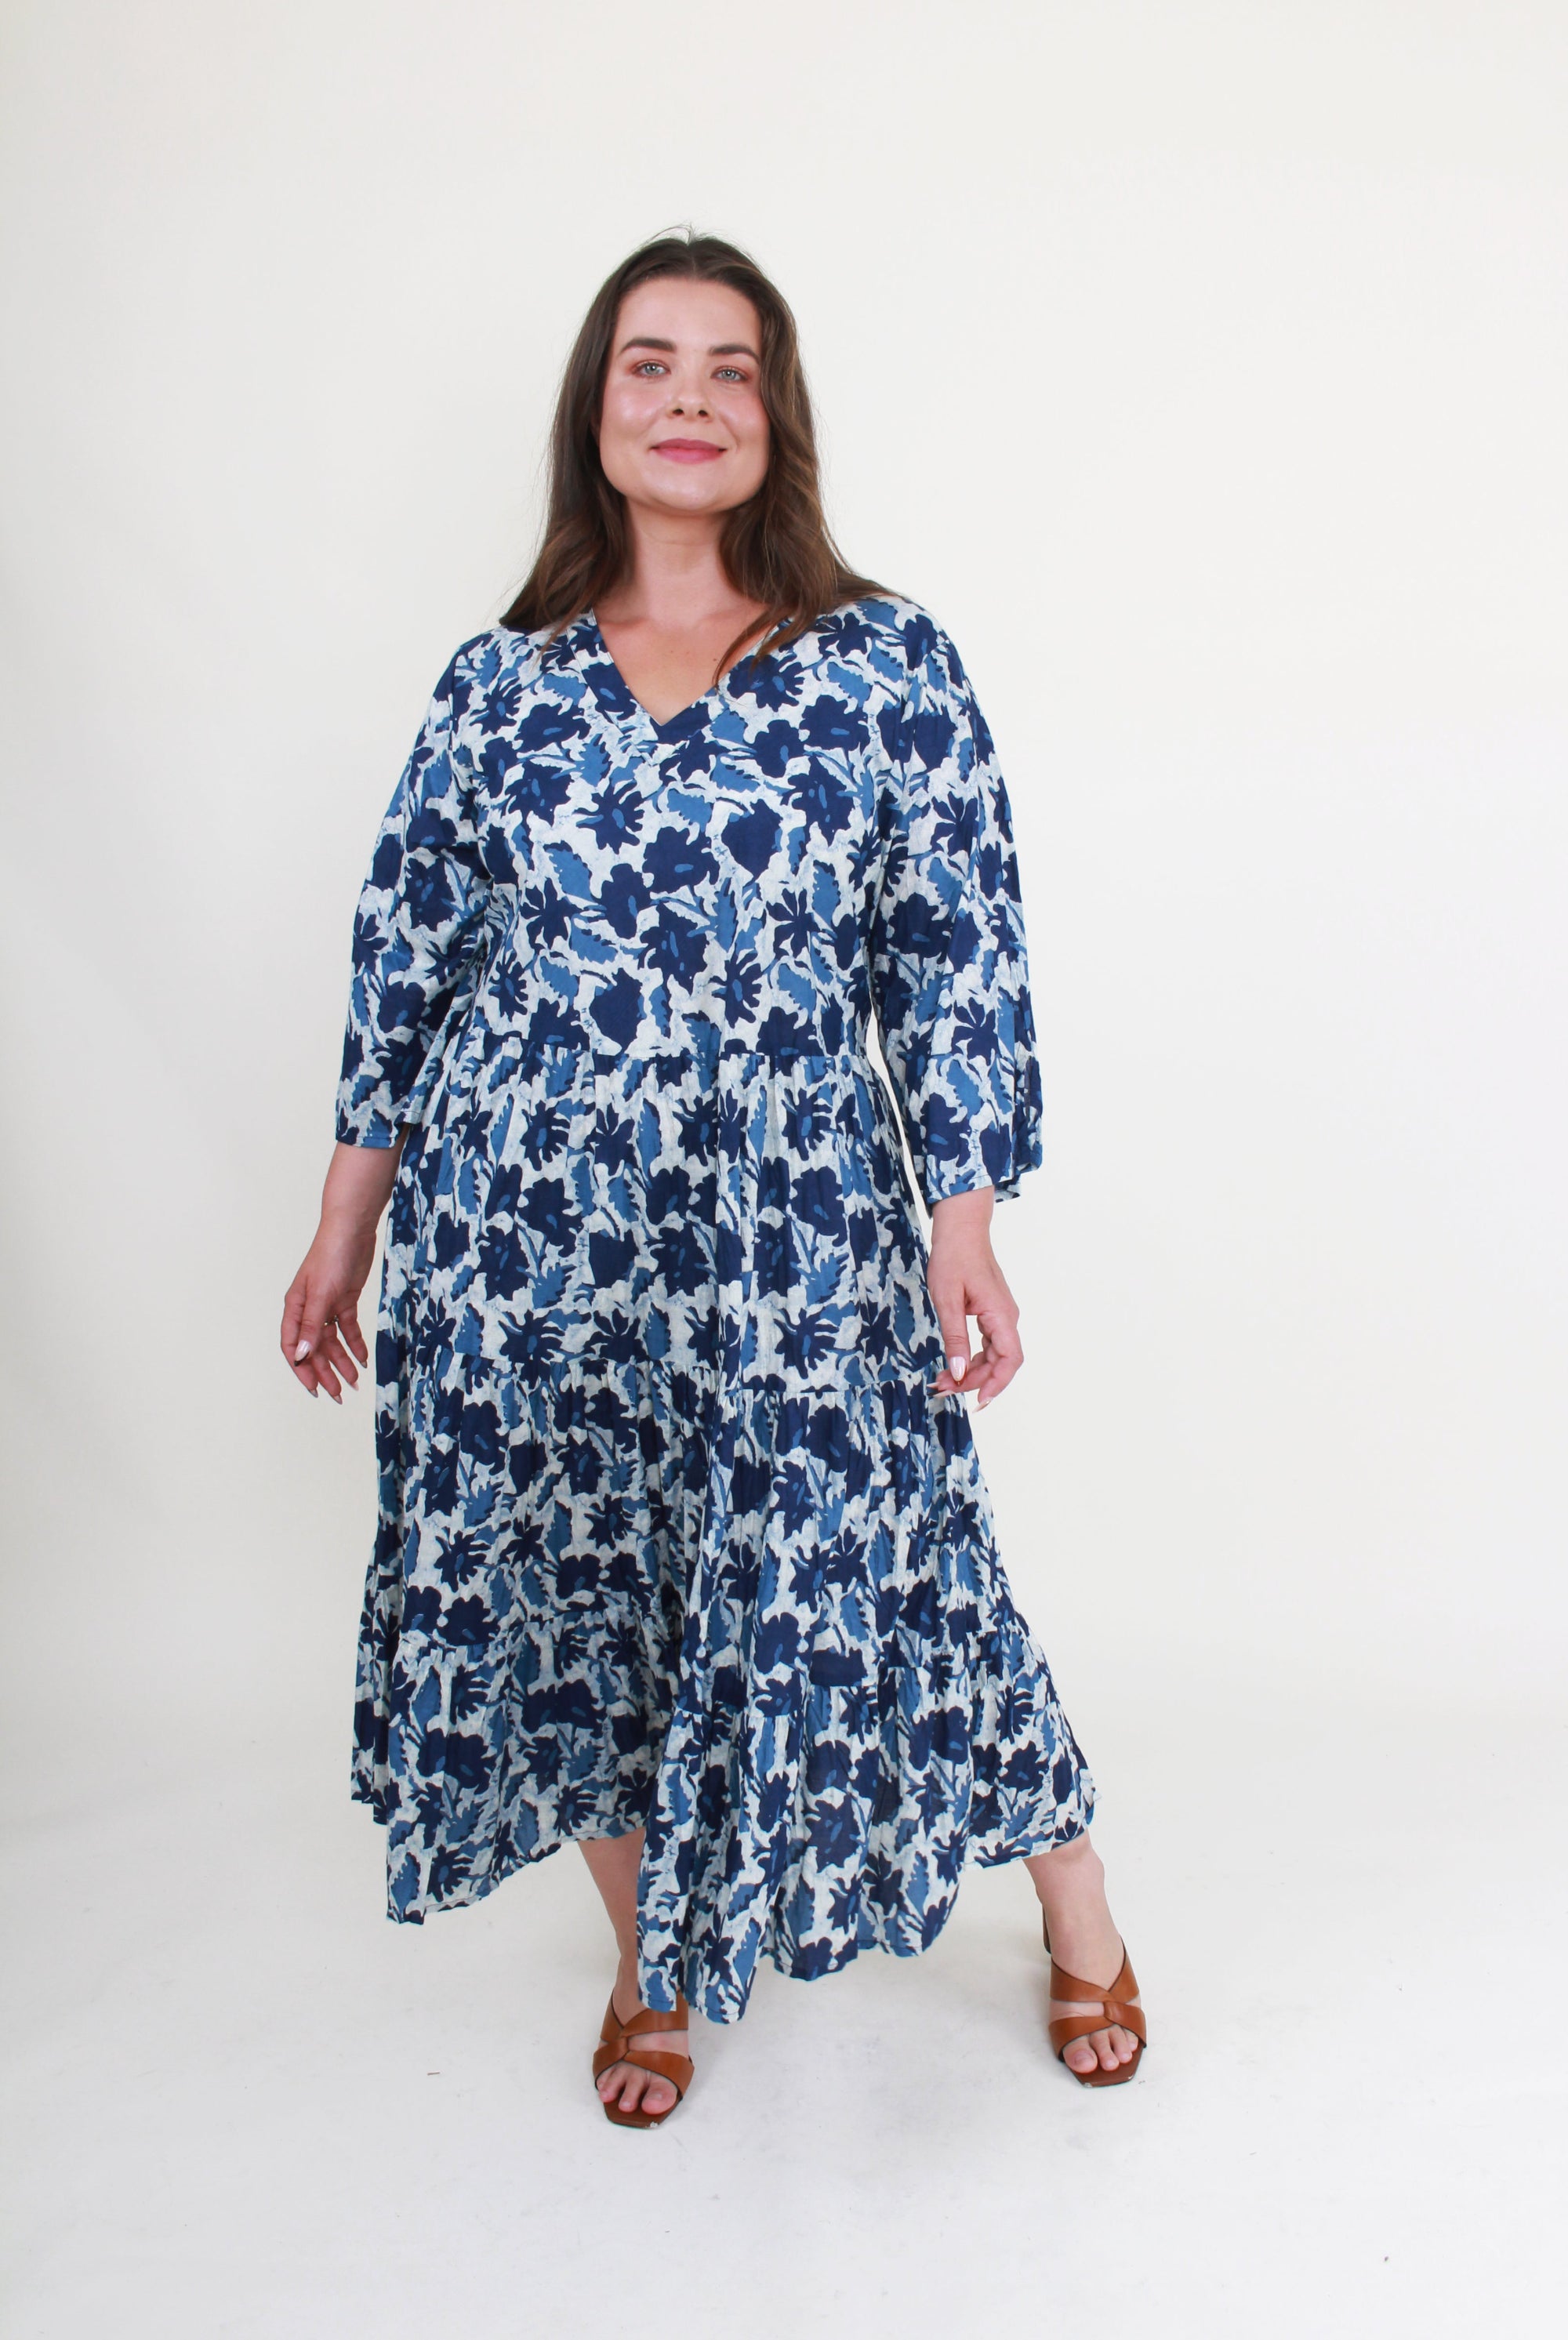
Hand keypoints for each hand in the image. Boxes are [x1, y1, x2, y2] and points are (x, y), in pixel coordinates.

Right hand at [280, 1138, 401, 1400]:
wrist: (352, 1229)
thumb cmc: (330, 1256)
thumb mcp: (321, 1294)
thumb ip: (311, 1326)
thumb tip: (301, 1357)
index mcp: (295, 1309)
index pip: (292, 1347)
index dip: (302, 1370)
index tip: (315, 1390)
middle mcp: (308, 1310)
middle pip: (313, 1348)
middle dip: (325, 1372)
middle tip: (338, 1395)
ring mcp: (326, 1305)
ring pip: (332, 1342)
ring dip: (342, 1362)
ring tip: (354, 1382)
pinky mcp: (344, 1300)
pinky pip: (347, 1329)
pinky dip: (355, 1344)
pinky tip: (363, 1359)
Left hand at [926, 1186, 1022, 1408]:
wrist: (961, 1229)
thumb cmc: (954, 1257)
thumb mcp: (947, 1300)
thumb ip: (954, 1338)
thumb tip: (958, 1373)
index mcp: (1001, 1315)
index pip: (1010, 1360)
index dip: (997, 1384)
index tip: (977, 1401)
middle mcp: (1006, 1318)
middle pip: (999, 1362)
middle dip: (973, 1381)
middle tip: (942, 1389)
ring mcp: (1000, 1316)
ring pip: (993, 1356)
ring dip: (971, 1372)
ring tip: (942, 1381)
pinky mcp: (991, 1313)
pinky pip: (987, 1344)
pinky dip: (970, 1358)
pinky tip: (952, 1365)